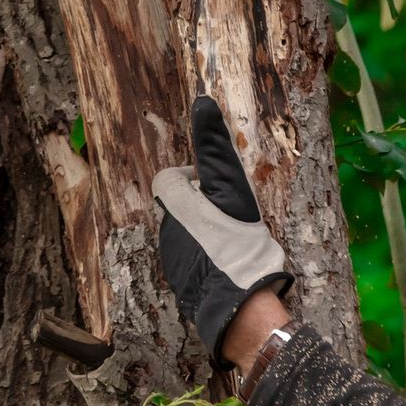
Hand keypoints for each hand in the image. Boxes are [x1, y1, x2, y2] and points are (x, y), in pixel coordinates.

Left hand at [153, 98, 294, 367]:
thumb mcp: (231, 187)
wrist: (239, 304)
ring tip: (232, 239)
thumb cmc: (236, 240)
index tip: (218, 190)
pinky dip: (205, 253)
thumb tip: (201, 102)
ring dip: (204, 229)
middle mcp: (165, 229)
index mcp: (173, 204)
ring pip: (185, 230)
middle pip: (179, 204)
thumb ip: (214, 147)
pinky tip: (227, 260)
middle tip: (231, 216)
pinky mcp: (180, 282)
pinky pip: (190, 256)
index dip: (196, 179)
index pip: (171, 178)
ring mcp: (171, 258)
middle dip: (201, 205)